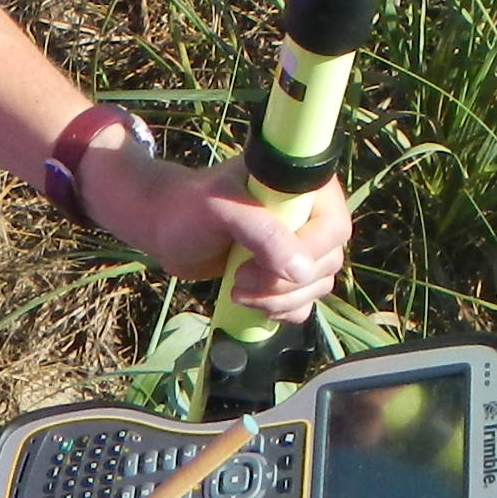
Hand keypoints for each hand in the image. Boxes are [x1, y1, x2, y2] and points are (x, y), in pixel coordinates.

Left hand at [77, 144, 351, 321]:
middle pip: (326, 262)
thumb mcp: (221, 210)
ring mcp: (297, 245)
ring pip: (316, 286)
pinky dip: (281, 311)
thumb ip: (262, 233)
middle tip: (242, 279)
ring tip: (238, 290)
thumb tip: (303, 270)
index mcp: (300, 186)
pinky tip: (250, 303)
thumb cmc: (187, 208)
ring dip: (279, 300)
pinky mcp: (283, 272)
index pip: (333, 226)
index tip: (265, 262)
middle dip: (285, 282)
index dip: (309, 252)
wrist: (163, 227)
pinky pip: (304, 302)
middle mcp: (307, 214)